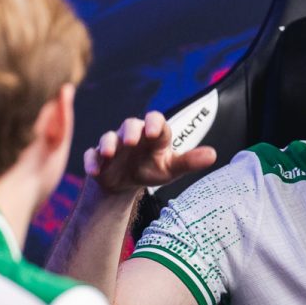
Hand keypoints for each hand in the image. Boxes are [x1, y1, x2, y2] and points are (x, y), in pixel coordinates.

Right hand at [84, 111, 216, 195]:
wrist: (125, 183)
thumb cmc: (151, 169)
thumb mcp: (172, 169)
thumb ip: (190, 161)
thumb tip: (214, 155)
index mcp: (153, 135)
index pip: (155, 121)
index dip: (154, 123)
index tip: (154, 132)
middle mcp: (132, 135)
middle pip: (130, 125)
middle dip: (130, 131)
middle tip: (132, 140)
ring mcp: (113, 145)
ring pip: (108, 138)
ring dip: (108, 144)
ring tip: (110, 154)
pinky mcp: (98, 158)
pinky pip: (92, 155)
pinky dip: (92, 161)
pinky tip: (94, 171)